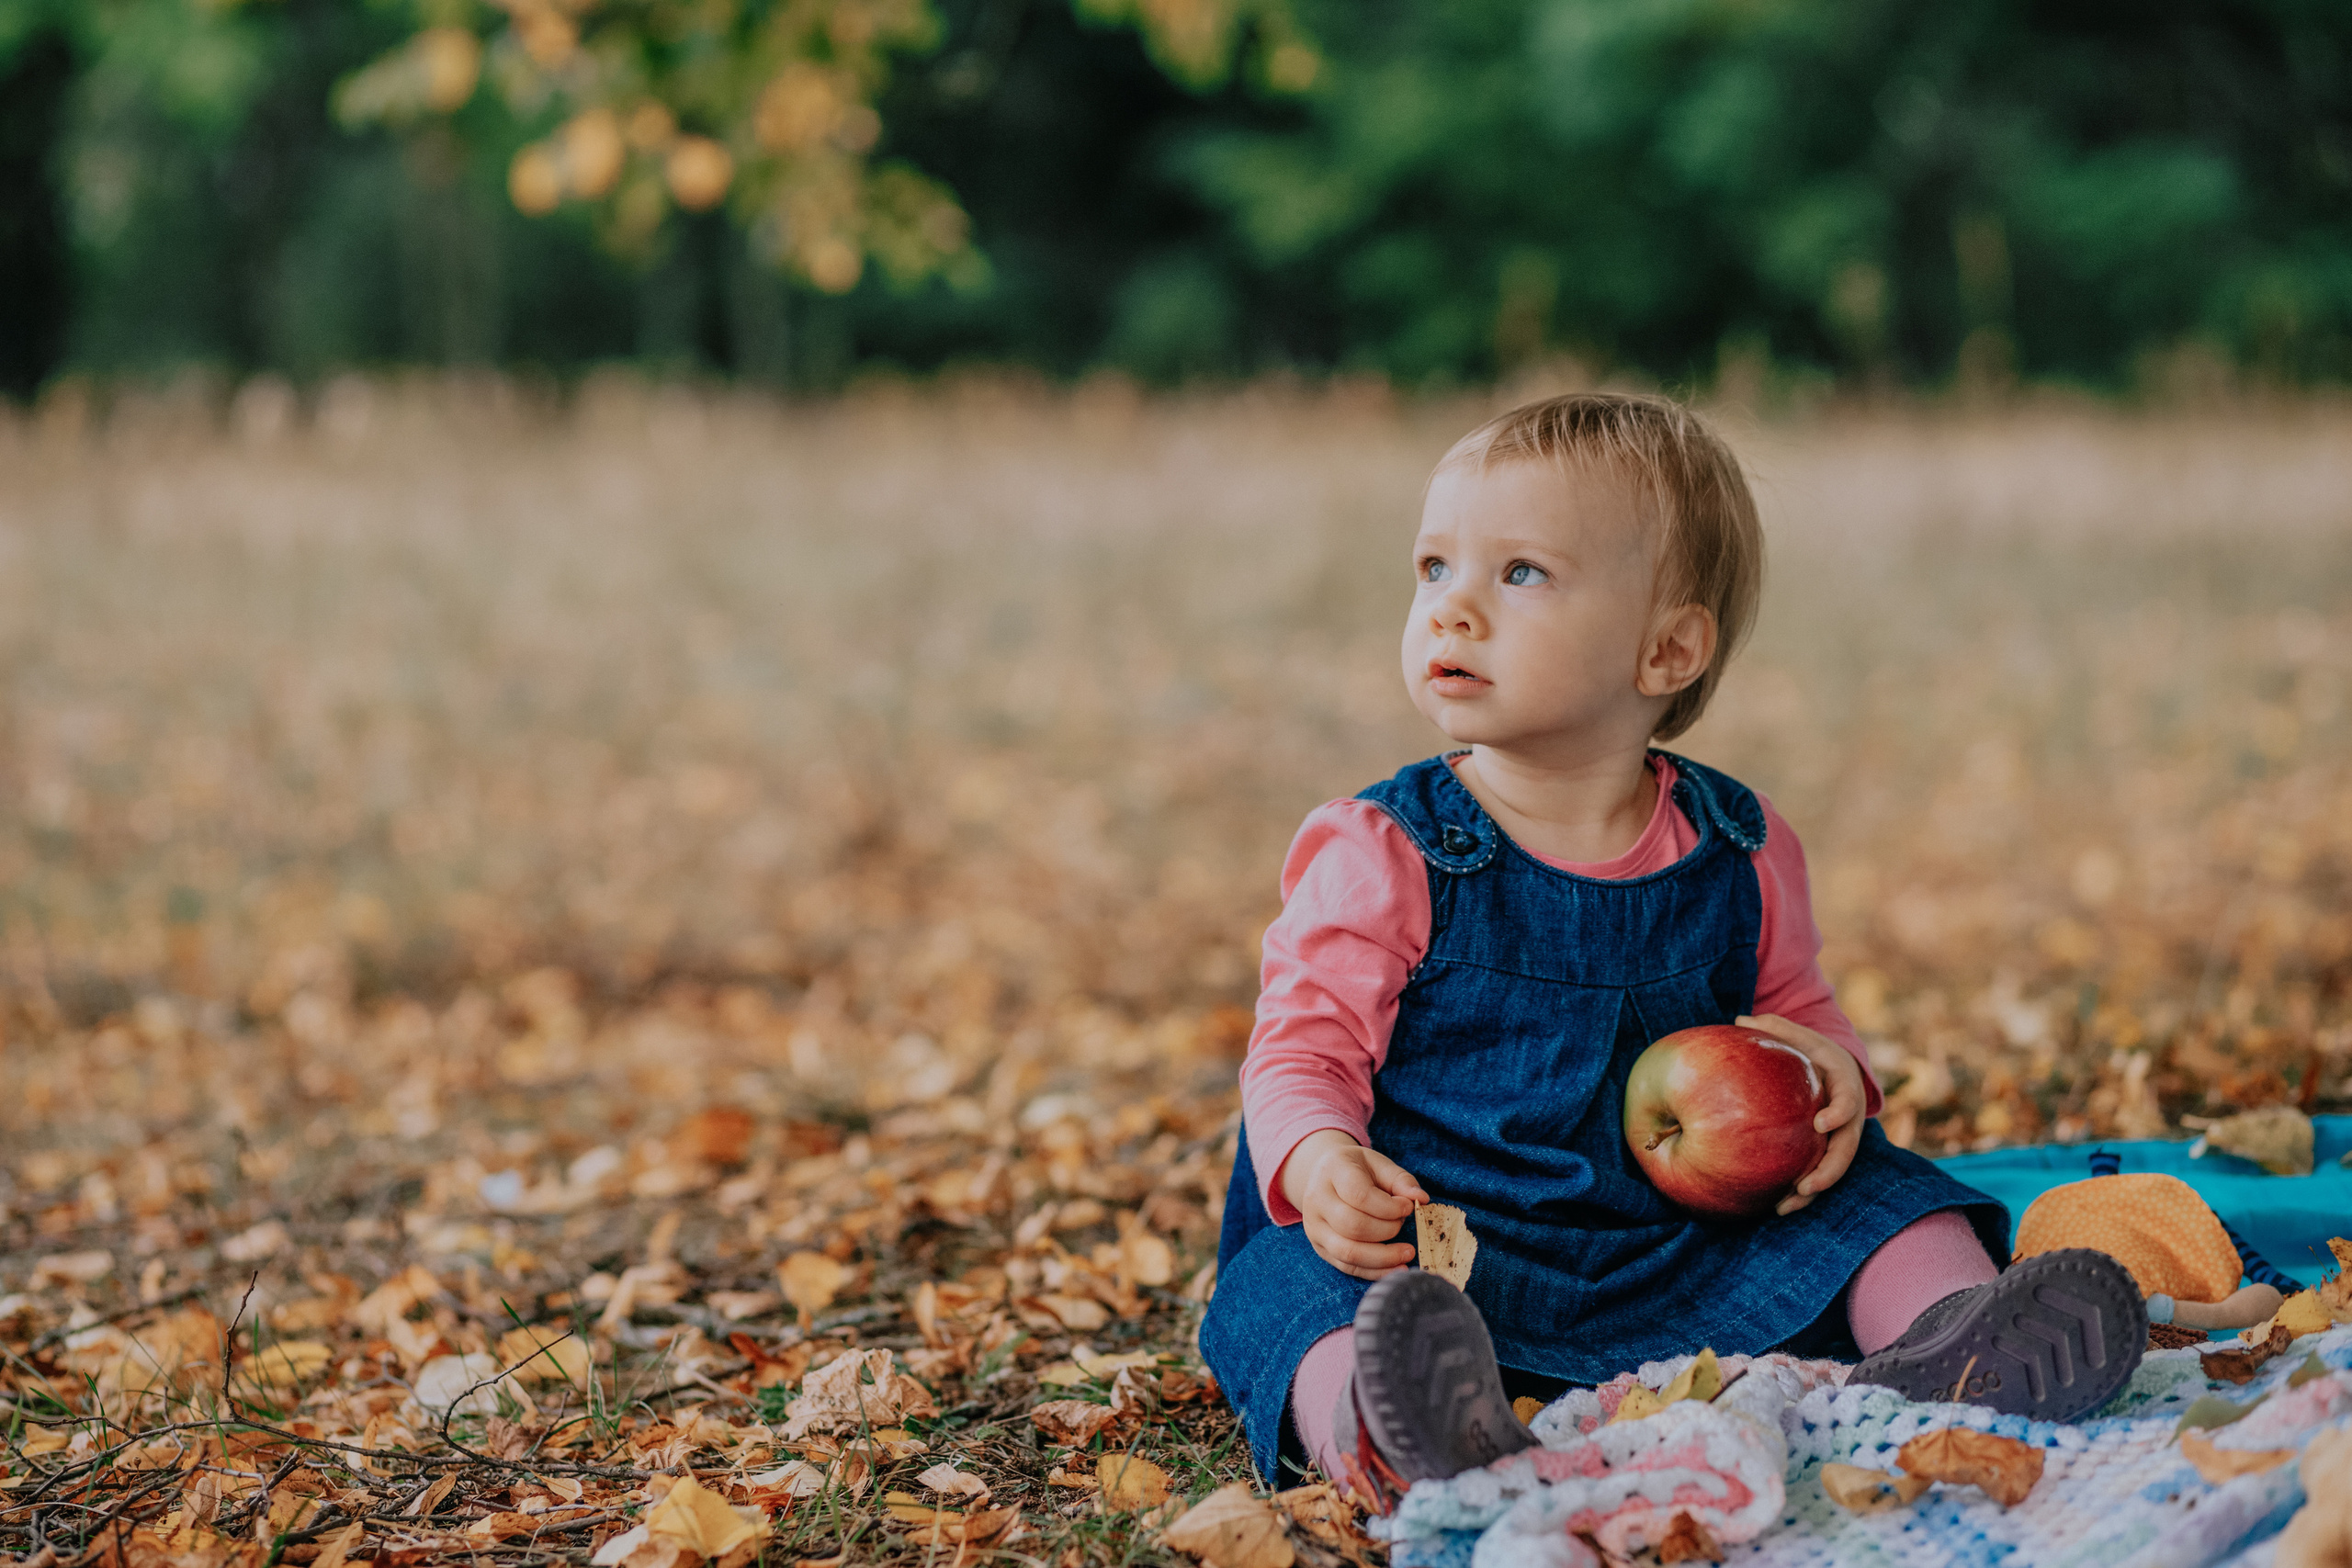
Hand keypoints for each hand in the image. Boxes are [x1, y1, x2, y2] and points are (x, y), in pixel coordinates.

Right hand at [1277, 1129, 1429, 1279]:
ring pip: (1348, 1252)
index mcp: (1332, 1172)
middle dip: (1387, 1230)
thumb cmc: (1356, 1170)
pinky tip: (1395, 1268)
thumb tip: (1421, 1198)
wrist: (1324, 1177)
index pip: (1359, 1195)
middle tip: (1402, 1224)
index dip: (1389, 1207)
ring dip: (1383, 1257)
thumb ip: (1400, 1179)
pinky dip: (1374, 1271)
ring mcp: (1315, 1227)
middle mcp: (1317, 1200)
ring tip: (1407, 1253)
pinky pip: (1347, 1266)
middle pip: (1353, 1226)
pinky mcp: (1320, 1247)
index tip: (1408, 1207)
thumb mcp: (1378, 1164)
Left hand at [1735, 1013, 1866, 1216]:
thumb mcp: (1798, 1035)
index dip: (1838, 1113)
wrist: (1835, 1068)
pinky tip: (1777, 1206)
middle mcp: (1849, 1117)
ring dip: (1814, 1190)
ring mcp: (1841, 1137)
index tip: (1820, 1123)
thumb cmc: (1810, 1050)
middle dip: (1829, 1169)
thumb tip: (1739, 1019)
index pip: (1847, 1101)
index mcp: (1844, 1085)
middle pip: (1846, 1148)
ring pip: (1834, 1169)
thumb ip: (1775, 1028)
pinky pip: (1818, 1173)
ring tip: (1787, 1205)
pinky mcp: (1827, 1151)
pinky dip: (1802, 1192)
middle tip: (1808, 1185)